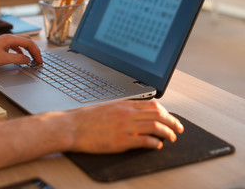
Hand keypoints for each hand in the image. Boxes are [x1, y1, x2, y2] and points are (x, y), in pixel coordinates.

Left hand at [0, 34, 42, 66]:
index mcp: (10, 39)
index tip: (39, 60)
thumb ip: (18, 59)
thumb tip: (28, 60)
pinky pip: (16, 45)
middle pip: (27, 41)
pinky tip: (22, 57)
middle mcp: (9, 37)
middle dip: (34, 50)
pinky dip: (22, 51)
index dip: (36, 52)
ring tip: (33, 58)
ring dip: (29, 50)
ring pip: (22, 43)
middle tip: (39, 59)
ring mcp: (5, 40)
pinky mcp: (2, 44)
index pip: (28, 43)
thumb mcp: (4, 59)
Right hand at [68, 100, 183, 152]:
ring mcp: (124, 126)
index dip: (166, 112)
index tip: (170, 118)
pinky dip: (154, 143)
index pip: (152, 105)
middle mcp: (126, 113)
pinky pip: (144, 140)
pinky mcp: (120, 140)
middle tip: (178, 129)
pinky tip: (156, 145)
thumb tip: (135, 113)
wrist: (71, 127)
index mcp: (123, 105)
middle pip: (158, 115)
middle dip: (172, 122)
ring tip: (171, 137)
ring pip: (155, 126)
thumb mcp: (106, 107)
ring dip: (167, 132)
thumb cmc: (85, 118)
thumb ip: (122, 109)